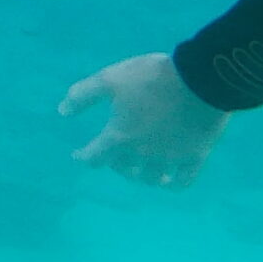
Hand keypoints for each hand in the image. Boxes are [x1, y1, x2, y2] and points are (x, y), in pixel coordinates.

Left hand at [59, 52, 228, 188]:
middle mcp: (143, 153)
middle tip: (116, 155)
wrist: (200, 78)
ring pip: (152, 179)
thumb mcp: (110, 79)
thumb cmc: (151, 77)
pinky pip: (183, 181)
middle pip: (124, 170)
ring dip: (142, 176)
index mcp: (119, 136)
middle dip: (116, 164)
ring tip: (141, 170)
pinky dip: (174, 184)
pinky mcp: (196, 157)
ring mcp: (170, 158)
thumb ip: (83, 95)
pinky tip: (170, 179)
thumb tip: (62, 112)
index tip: (79, 155)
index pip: (94, 158)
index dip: (84, 157)